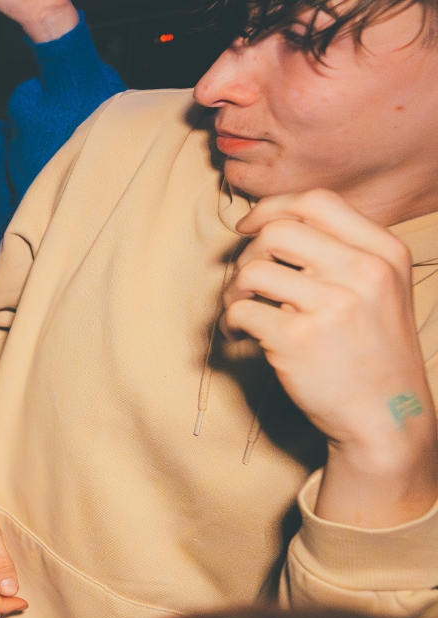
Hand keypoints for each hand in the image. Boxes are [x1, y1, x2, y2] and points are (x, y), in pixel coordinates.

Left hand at [226, 190, 437, 526]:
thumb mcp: (383, 289)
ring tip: (241, 309)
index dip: (271, 209)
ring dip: (233, 289)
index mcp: (384, 253)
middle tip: (246, 281)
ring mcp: (332, 306)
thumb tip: (271, 224)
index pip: (317, 202)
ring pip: (252, 270)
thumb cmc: (374, 351)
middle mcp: (363, 273)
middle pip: (277, 231)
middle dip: (248, 253)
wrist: (388, 415)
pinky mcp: (298, 340)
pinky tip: (238, 334)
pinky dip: (229, 321)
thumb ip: (342, 253)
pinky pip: (241, 310)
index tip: (249, 228)